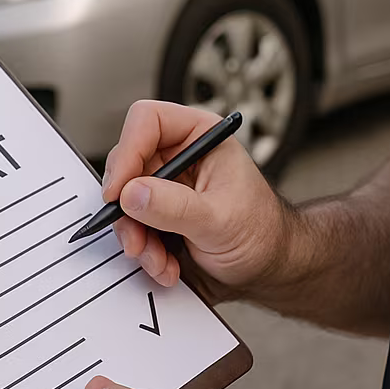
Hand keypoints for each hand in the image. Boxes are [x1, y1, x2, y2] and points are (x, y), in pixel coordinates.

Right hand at [100, 100, 289, 293]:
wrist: (268, 267)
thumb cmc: (261, 232)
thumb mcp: (219, 219)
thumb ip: (175, 207)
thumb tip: (132, 194)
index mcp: (199, 136)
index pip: (148, 120)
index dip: (128, 150)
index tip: (121, 190)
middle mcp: (179, 155)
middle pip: (128, 162)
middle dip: (129, 207)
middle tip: (136, 237)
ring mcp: (166, 185)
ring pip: (125, 199)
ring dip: (136, 236)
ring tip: (159, 259)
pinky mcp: (158, 213)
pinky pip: (132, 224)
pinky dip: (143, 249)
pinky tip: (165, 264)